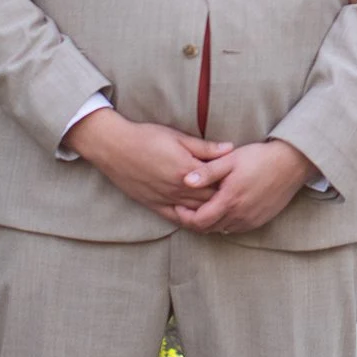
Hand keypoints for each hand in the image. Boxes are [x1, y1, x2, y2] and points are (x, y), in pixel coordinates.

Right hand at [63, 108, 234, 214]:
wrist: (114, 148)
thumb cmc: (146, 137)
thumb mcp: (178, 137)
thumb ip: (206, 147)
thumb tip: (230, 149)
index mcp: (188, 170)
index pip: (220, 182)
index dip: (232, 182)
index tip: (242, 179)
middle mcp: (179, 189)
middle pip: (211, 200)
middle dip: (224, 199)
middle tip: (236, 195)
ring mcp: (166, 199)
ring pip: (196, 213)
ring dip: (210, 211)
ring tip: (222, 208)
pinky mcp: (154, 205)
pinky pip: (176, 218)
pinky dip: (190, 220)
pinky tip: (199, 218)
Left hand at [167, 137, 316, 234]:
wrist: (291, 164)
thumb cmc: (259, 158)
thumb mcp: (230, 160)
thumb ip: (207, 172)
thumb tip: (185, 181)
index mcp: (229, 200)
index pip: (198, 221)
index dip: (184, 216)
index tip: (178, 205)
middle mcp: (239, 215)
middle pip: (207, 229)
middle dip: (194, 220)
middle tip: (187, 207)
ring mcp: (250, 220)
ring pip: (221, 229)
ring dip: (210, 222)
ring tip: (204, 207)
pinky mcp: (259, 221)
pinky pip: (235, 228)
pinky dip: (225, 222)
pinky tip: (223, 208)